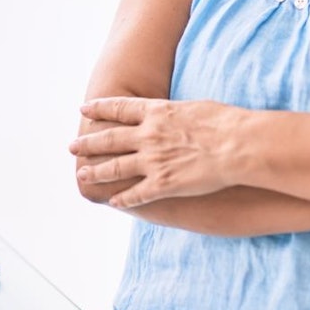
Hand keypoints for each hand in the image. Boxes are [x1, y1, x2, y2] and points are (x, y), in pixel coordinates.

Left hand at [68, 97, 240, 208]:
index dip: (99, 109)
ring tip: (82, 174)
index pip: (119, 108)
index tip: (84, 110)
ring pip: (115, 167)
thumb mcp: (193, 106)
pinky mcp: (163, 184)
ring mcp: (153, 161)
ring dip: (96, 172)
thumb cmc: (224, 121)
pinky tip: (113, 202)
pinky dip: (123, 199)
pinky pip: (137, 194)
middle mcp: (147, 135)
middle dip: (88, 143)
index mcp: (156, 112)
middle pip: (109, 138)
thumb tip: (171, 114)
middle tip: (72, 146)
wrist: (238, 144)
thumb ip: (175, 112)